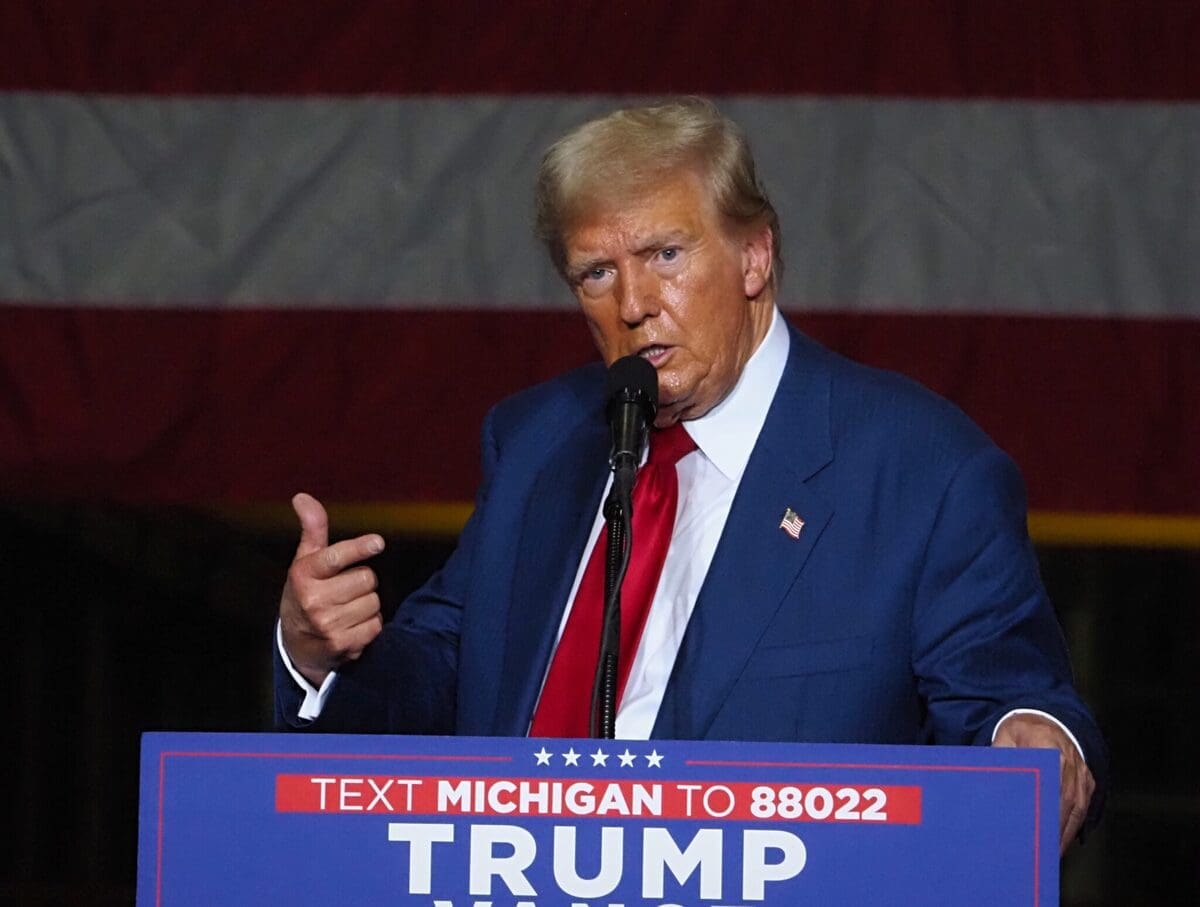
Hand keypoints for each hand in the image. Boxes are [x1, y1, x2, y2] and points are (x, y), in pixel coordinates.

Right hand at [279, 492, 384, 686]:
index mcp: (304, 575)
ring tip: (346, 609)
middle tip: (344, 590)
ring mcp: (328, 625)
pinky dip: (370, 625)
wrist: (297, 646)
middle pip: (366, 578)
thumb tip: (302, 497)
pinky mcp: (343, 645)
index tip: (378, 543)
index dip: (359, 548)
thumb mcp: (305, 561)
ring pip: (374, 602)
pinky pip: (376, 624)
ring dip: (367, 604)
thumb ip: (312, 529)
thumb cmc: (306, 594)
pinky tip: (352, 626)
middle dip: (362, 581)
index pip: (336, 557)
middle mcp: (313, 600)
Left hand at [992, 712, 1094, 853]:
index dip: (1037, 813)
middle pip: (1059, 807)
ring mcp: (1082, 777)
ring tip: (1043, 856)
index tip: (1027, 832)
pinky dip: (1069, 829)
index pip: (1044, 789)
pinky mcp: (1088, 784)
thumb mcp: (1005, 736)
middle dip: (1047, 832)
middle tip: (1031, 853)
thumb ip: (999, 756)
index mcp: (1049, 751)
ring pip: (1073, 814)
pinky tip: (1057, 844)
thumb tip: (992, 780)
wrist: (1051, 718)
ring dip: (1059, 836)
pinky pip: (1081, 812)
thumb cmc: (1024, 729)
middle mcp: (1070, 766)